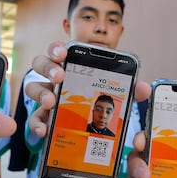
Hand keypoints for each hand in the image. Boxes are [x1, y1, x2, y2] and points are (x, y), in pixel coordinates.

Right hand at [27, 41, 150, 136]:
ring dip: (40, 93)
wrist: (87, 123)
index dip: (58, 48)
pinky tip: (45, 129)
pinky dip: (37, 123)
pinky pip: (34, 117)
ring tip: (51, 103)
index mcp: (70, 66)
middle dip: (48, 67)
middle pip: (40, 63)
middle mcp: (54, 78)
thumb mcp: (114, 92)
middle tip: (59, 77)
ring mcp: (46, 96)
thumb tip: (144, 88)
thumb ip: (129, 88)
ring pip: (32, 87)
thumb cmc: (98, 98)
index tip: (63, 52)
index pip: (59, 50)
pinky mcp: (42, 116)